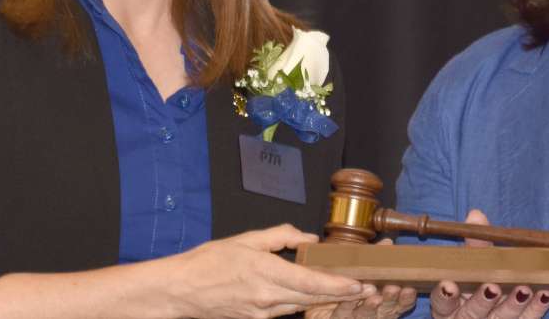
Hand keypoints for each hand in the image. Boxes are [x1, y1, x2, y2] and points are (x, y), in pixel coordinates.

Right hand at [168, 223, 375, 318]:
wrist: (181, 291)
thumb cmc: (209, 262)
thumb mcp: (246, 240)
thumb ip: (280, 237)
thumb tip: (307, 238)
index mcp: (266, 273)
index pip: (311, 283)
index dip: (339, 286)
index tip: (360, 284)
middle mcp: (267, 299)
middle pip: (313, 300)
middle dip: (342, 295)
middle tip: (368, 290)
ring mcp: (262, 313)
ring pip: (302, 307)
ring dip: (326, 301)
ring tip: (349, 293)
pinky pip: (286, 311)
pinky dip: (303, 303)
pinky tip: (315, 297)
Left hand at [308, 240, 416, 318]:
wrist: (308, 292)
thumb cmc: (340, 278)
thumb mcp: (359, 265)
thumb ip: (374, 257)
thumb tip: (389, 242)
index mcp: (380, 298)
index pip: (399, 302)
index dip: (405, 297)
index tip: (410, 287)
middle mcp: (371, 311)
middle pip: (386, 310)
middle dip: (391, 300)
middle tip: (394, 288)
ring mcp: (355, 317)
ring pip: (367, 315)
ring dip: (371, 306)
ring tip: (375, 296)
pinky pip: (342, 315)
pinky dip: (347, 307)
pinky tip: (349, 300)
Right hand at [429, 210, 548, 318]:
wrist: (489, 312)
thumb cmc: (472, 285)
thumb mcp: (470, 266)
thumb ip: (473, 244)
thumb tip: (475, 215)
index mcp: (448, 306)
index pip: (442, 303)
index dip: (444, 296)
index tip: (449, 284)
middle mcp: (466, 318)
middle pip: (472, 313)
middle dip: (482, 301)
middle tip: (492, 287)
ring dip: (512, 305)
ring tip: (523, 289)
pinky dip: (536, 307)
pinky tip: (545, 293)